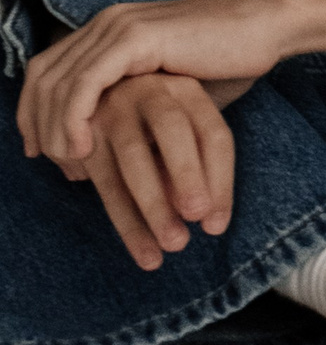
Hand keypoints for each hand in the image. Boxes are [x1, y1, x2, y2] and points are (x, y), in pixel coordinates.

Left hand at [16, 0, 325, 181]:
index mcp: (110, 28)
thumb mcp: (166, 89)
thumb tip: (102, 146)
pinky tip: (82, 147)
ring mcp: (119, 25)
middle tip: (53, 166)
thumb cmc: (226, 61)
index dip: (32, 112)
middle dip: (37, 126)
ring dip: (53, 129)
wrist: (265, 29)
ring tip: (68, 165)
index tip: (39, 152)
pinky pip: (85, 84)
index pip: (46, 69)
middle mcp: (106, 21)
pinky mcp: (136, 37)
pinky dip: (73, 118)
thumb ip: (132, 105)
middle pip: (42, 77)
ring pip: (57, 82)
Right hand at [54, 72, 244, 269]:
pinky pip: (106, 181)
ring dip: (154, 206)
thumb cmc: (155, 126)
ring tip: (174, 246)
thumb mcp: (183, 135)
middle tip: (197, 216)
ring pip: (134, 159)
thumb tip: (202, 213)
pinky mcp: (85, 134)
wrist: (97, 97)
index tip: (217, 225)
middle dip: (187, 174)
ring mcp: (115, 109)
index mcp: (188, 91)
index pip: (213, 133)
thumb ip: (194, 167)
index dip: (221, 180)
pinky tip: (146, 253)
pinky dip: (127, 222)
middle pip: (173, 130)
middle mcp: (152, 92)